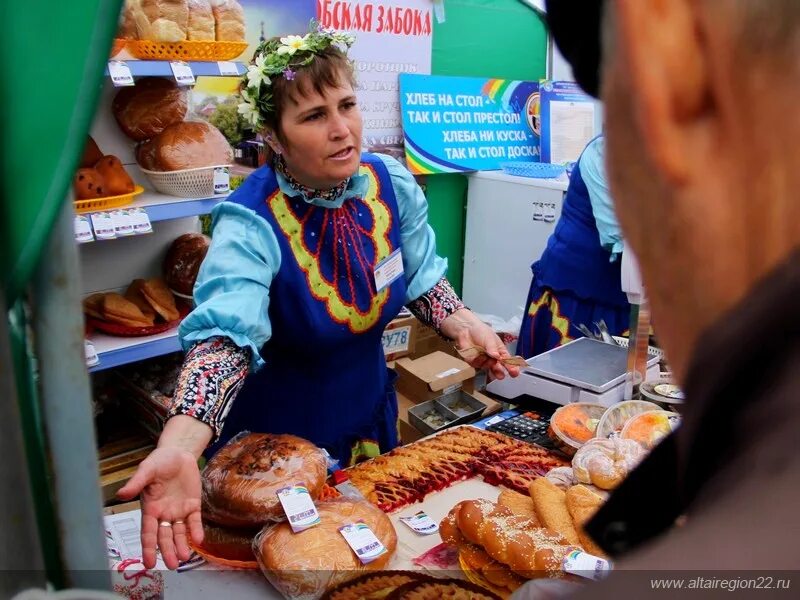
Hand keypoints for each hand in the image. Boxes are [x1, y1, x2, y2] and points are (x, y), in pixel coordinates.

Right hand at [117, 447, 203, 568]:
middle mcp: (163, 513)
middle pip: (164, 537)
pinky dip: (196, 530)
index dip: (148, 548)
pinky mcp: (193, 505)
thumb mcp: (147, 470)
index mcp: (150, 508)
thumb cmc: (159, 462)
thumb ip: (136, 483)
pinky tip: (198, 539)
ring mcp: (179, 511)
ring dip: (181, 545)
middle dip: (168, 551)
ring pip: (179, 533)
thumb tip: (121, 494)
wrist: (179, 453)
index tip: (149, 563)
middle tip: (173, 565)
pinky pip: (194, 521)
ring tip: (184, 558)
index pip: (148, 532)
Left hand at [440, 309, 520, 379]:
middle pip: (497, 369)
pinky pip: (476, 364)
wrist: (466, 329)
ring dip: (485, 361)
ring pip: (486, 366)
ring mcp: (483, 361)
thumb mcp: (490, 338)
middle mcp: (493, 359)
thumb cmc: (481, 332)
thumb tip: (496, 356)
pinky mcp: (473, 362)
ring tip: (483, 352)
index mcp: (500, 352)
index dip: (512, 368)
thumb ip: (493, 348)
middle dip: (499, 372)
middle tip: (500, 375)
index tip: (514, 373)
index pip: (507, 361)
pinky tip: (474, 351)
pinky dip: (476, 358)